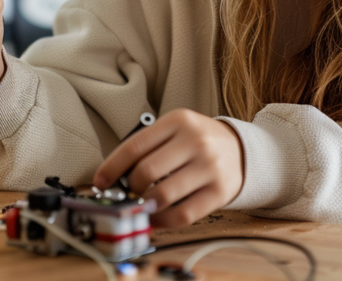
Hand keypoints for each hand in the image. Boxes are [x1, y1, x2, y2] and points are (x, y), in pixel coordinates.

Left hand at [92, 109, 243, 228]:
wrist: (240, 149)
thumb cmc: (197, 141)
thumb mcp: (175, 130)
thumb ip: (148, 147)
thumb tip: (114, 178)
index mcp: (178, 121)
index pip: (134, 146)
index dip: (111, 168)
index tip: (100, 182)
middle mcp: (196, 141)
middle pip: (146, 171)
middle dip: (130, 188)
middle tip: (127, 193)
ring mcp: (210, 167)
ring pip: (162, 195)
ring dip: (144, 206)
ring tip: (140, 205)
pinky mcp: (220, 192)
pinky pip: (183, 215)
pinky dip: (162, 221)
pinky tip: (154, 218)